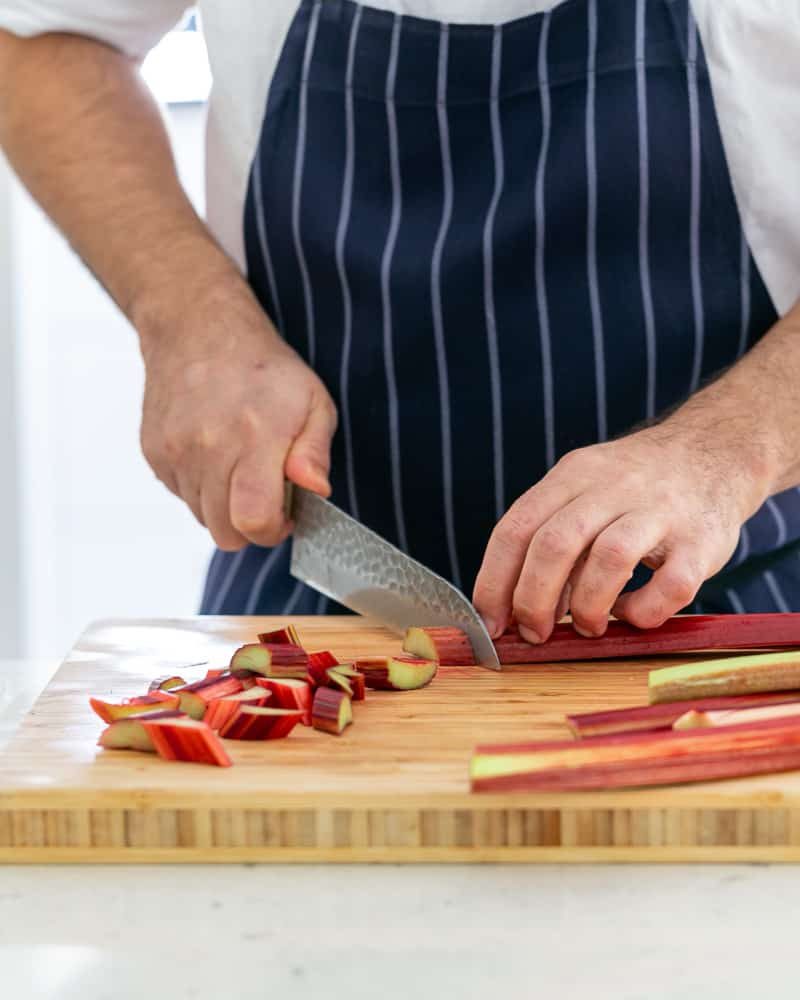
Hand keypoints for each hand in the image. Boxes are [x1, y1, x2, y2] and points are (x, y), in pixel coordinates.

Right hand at [139, 278, 336, 550]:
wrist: (198, 328)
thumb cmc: (264, 368)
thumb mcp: (313, 402)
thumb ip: (315, 452)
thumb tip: (315, 489)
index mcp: (253, 437)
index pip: (253, 520)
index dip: (273, 530)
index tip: (286, 515)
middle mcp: (207, 448)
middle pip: (225, 532)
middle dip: (250, 525)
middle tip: (266, 495)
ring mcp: (175, 452)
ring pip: (202, 517)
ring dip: (224, 505)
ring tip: (240, 467)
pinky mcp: (154, 453)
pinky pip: (182, 495)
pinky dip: (201, 487)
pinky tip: (215, 454)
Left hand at [473, 413, 774, 642]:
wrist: (715, 451)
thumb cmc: (634, 489)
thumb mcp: (584, 491)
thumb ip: (550, 538)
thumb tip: (512, 607)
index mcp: (572, 475)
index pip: (516, 528)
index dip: (494, 581)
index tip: (489, 623)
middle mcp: (612, 486)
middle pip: (556, 543)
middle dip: (533, 599)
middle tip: (534, 633)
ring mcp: (660, 510)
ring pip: (610, 557)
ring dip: (588, 606)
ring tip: (586, 626)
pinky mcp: (702, 540)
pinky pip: (672, 584)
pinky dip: (645, 610)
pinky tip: (634, 614)